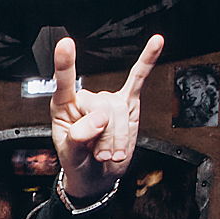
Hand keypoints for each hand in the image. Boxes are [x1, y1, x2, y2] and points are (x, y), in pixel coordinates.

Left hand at [51, 35, 162, 198]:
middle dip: (106, 137)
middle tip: (101, 156)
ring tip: (111, 153)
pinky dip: (148, 61)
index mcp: (64, 107)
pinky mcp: (128, 103)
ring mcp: (107, 99)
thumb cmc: (78, 163)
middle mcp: (86, 99)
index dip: (65, 64)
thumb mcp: (70, 156)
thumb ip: (77, 137)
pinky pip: (138, 79)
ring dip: (119, 137)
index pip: (63, 83)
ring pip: (120, 110)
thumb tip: (98, 118)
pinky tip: (156, 43)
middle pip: (103, 107)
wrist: (97, 175)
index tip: (65, 44)